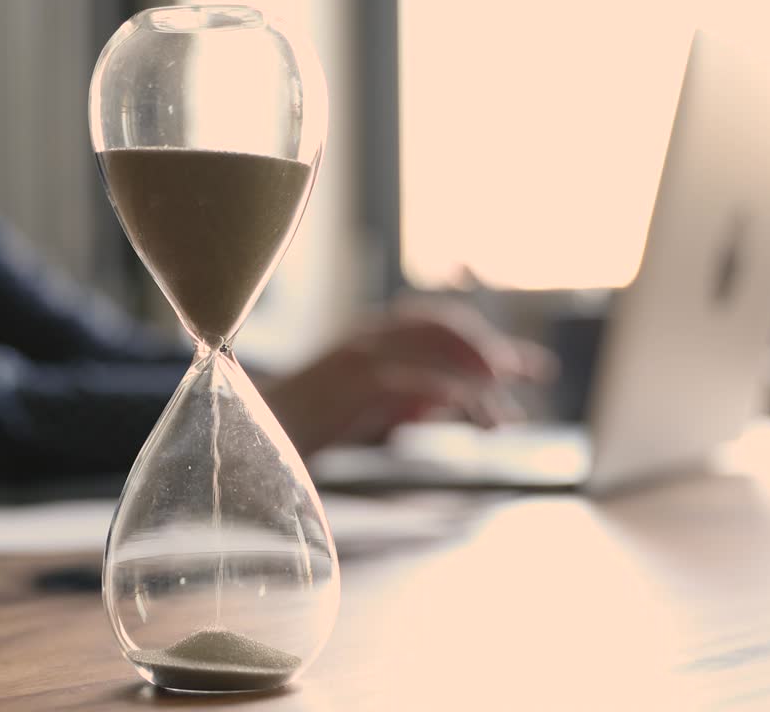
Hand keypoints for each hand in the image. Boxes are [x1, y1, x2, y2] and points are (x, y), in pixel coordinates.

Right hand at [261, 296, 556, 456]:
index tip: (524, 364)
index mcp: (364, 338)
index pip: (434, 322)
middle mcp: (365, 337)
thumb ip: (400, 404)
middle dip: (490, 352)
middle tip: (529, 375)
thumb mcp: (360, 414)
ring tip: (502, 416)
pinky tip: (478, 419)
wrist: (240, 446)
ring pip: (439, 351)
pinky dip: (458, 398)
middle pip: (443, 328)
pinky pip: (423, 381)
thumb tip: (440, 406)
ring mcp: (360, 356)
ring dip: (479, 381)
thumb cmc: (295, 434)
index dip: (481, 340)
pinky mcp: (357, 383)